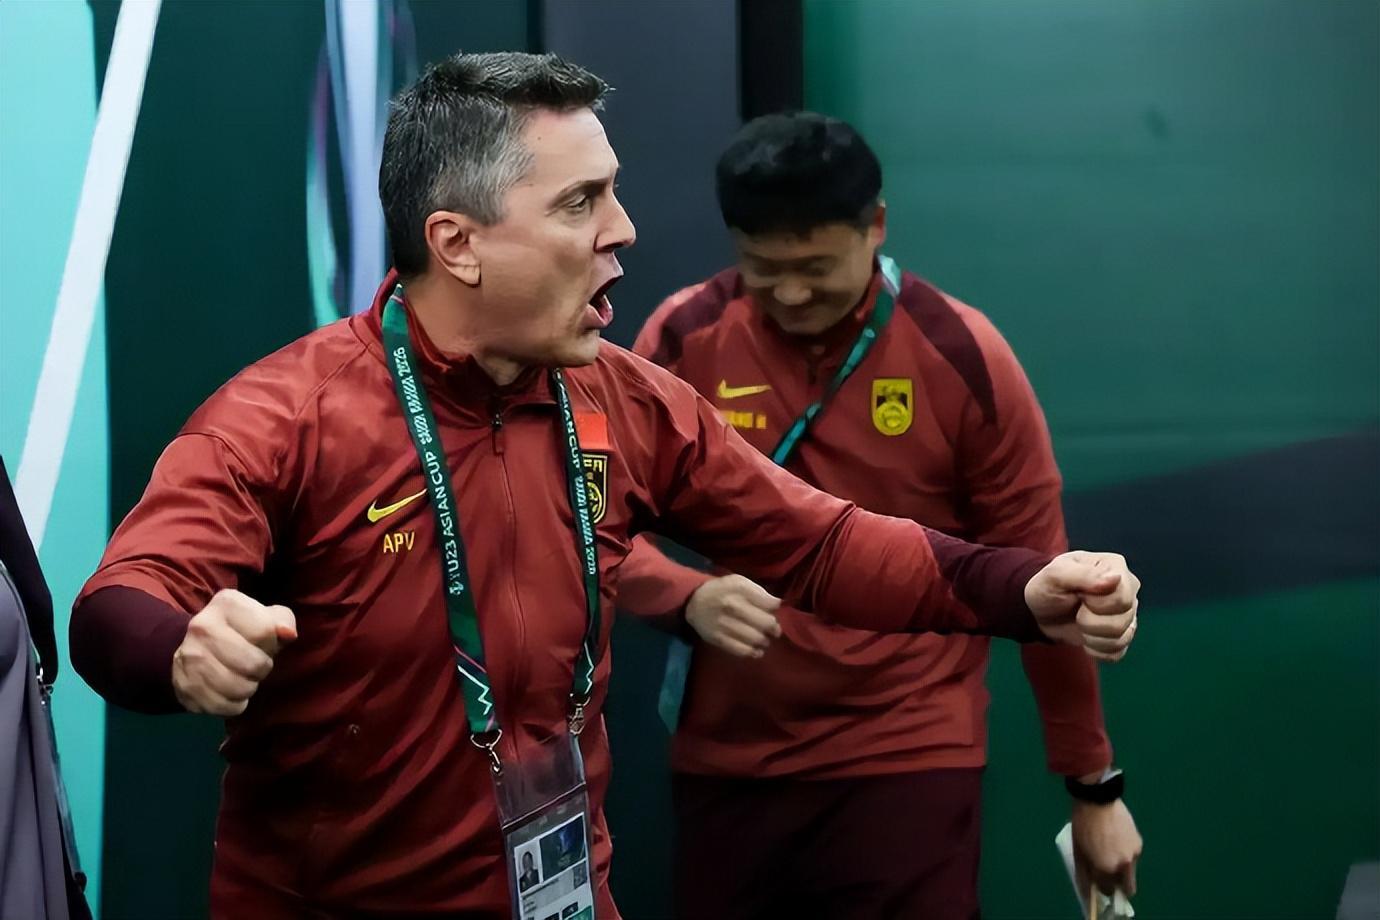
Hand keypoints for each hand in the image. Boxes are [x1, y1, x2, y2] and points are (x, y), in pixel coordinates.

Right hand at [172, 589, 297, 715]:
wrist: (189, 649)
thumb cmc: (238, 632)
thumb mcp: (263, 617)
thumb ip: (281, 620)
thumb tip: (288, 634)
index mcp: (226, 603)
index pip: (265, 632)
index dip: (271, 643)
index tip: (262, 643)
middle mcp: (202, 626)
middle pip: (254, 664)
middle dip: (261, 668)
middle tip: (253, 665)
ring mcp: (189, 658)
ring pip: (239, 688)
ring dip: (248, 688)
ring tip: (241, 678)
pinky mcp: (185, 687)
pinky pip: (225, 707)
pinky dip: (234, 705)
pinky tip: (228, 692)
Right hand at [685, 575, 781, 657]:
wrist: (693, 602)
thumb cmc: (721, 590)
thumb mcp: (738, 581)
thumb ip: (759, 591)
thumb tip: (777, 605)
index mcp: (740, 589)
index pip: (770, 604)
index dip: (776, 610)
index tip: (774, 612)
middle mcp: (732, 607)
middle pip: (766, 623)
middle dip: (774, 628)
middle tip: (773, 630)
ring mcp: (725, 624)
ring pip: (756, 638)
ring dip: (764, 641)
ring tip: (763, 639)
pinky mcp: (718, 639)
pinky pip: (741, 650)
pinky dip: (752, 652)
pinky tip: (756, 651)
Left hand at [1024, 551, 1139, 659]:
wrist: (1040, 609)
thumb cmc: (1048, 585)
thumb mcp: (1055, 574)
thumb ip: (1084, 574)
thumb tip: (1116, 579)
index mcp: (1116, 568)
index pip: (1122, 598)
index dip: (1096, 604)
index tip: (1078, 594)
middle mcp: (1128, 589)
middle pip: (1124, 620)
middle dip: (1091, 620)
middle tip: (1076, 608)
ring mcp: (1128, 613)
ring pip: (1121, 638)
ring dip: (1091, 635)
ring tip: (1078, 620)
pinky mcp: (1122, 635)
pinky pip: (1117, 652)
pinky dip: (1095, 649)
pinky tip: (1085, 636)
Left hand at [1071, 797, 1141, 896]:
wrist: (1097, 799)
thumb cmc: (1082, 825)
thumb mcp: (1078, 852)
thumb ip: (1084, 874)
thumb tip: (1088, 892)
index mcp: (1106, 867)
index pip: (1108, 890)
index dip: (1101, 887)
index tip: (1098, 881)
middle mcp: (1123, 864)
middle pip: (1127, 887)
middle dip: (1118, 884)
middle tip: (1107, 874)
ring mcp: (1134, 854)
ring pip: (1130, 872)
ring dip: (1122, 869)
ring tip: (1109, 850)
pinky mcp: (1139, 843)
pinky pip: (1133, 857)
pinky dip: (1125, 854)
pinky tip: (1115, 840)